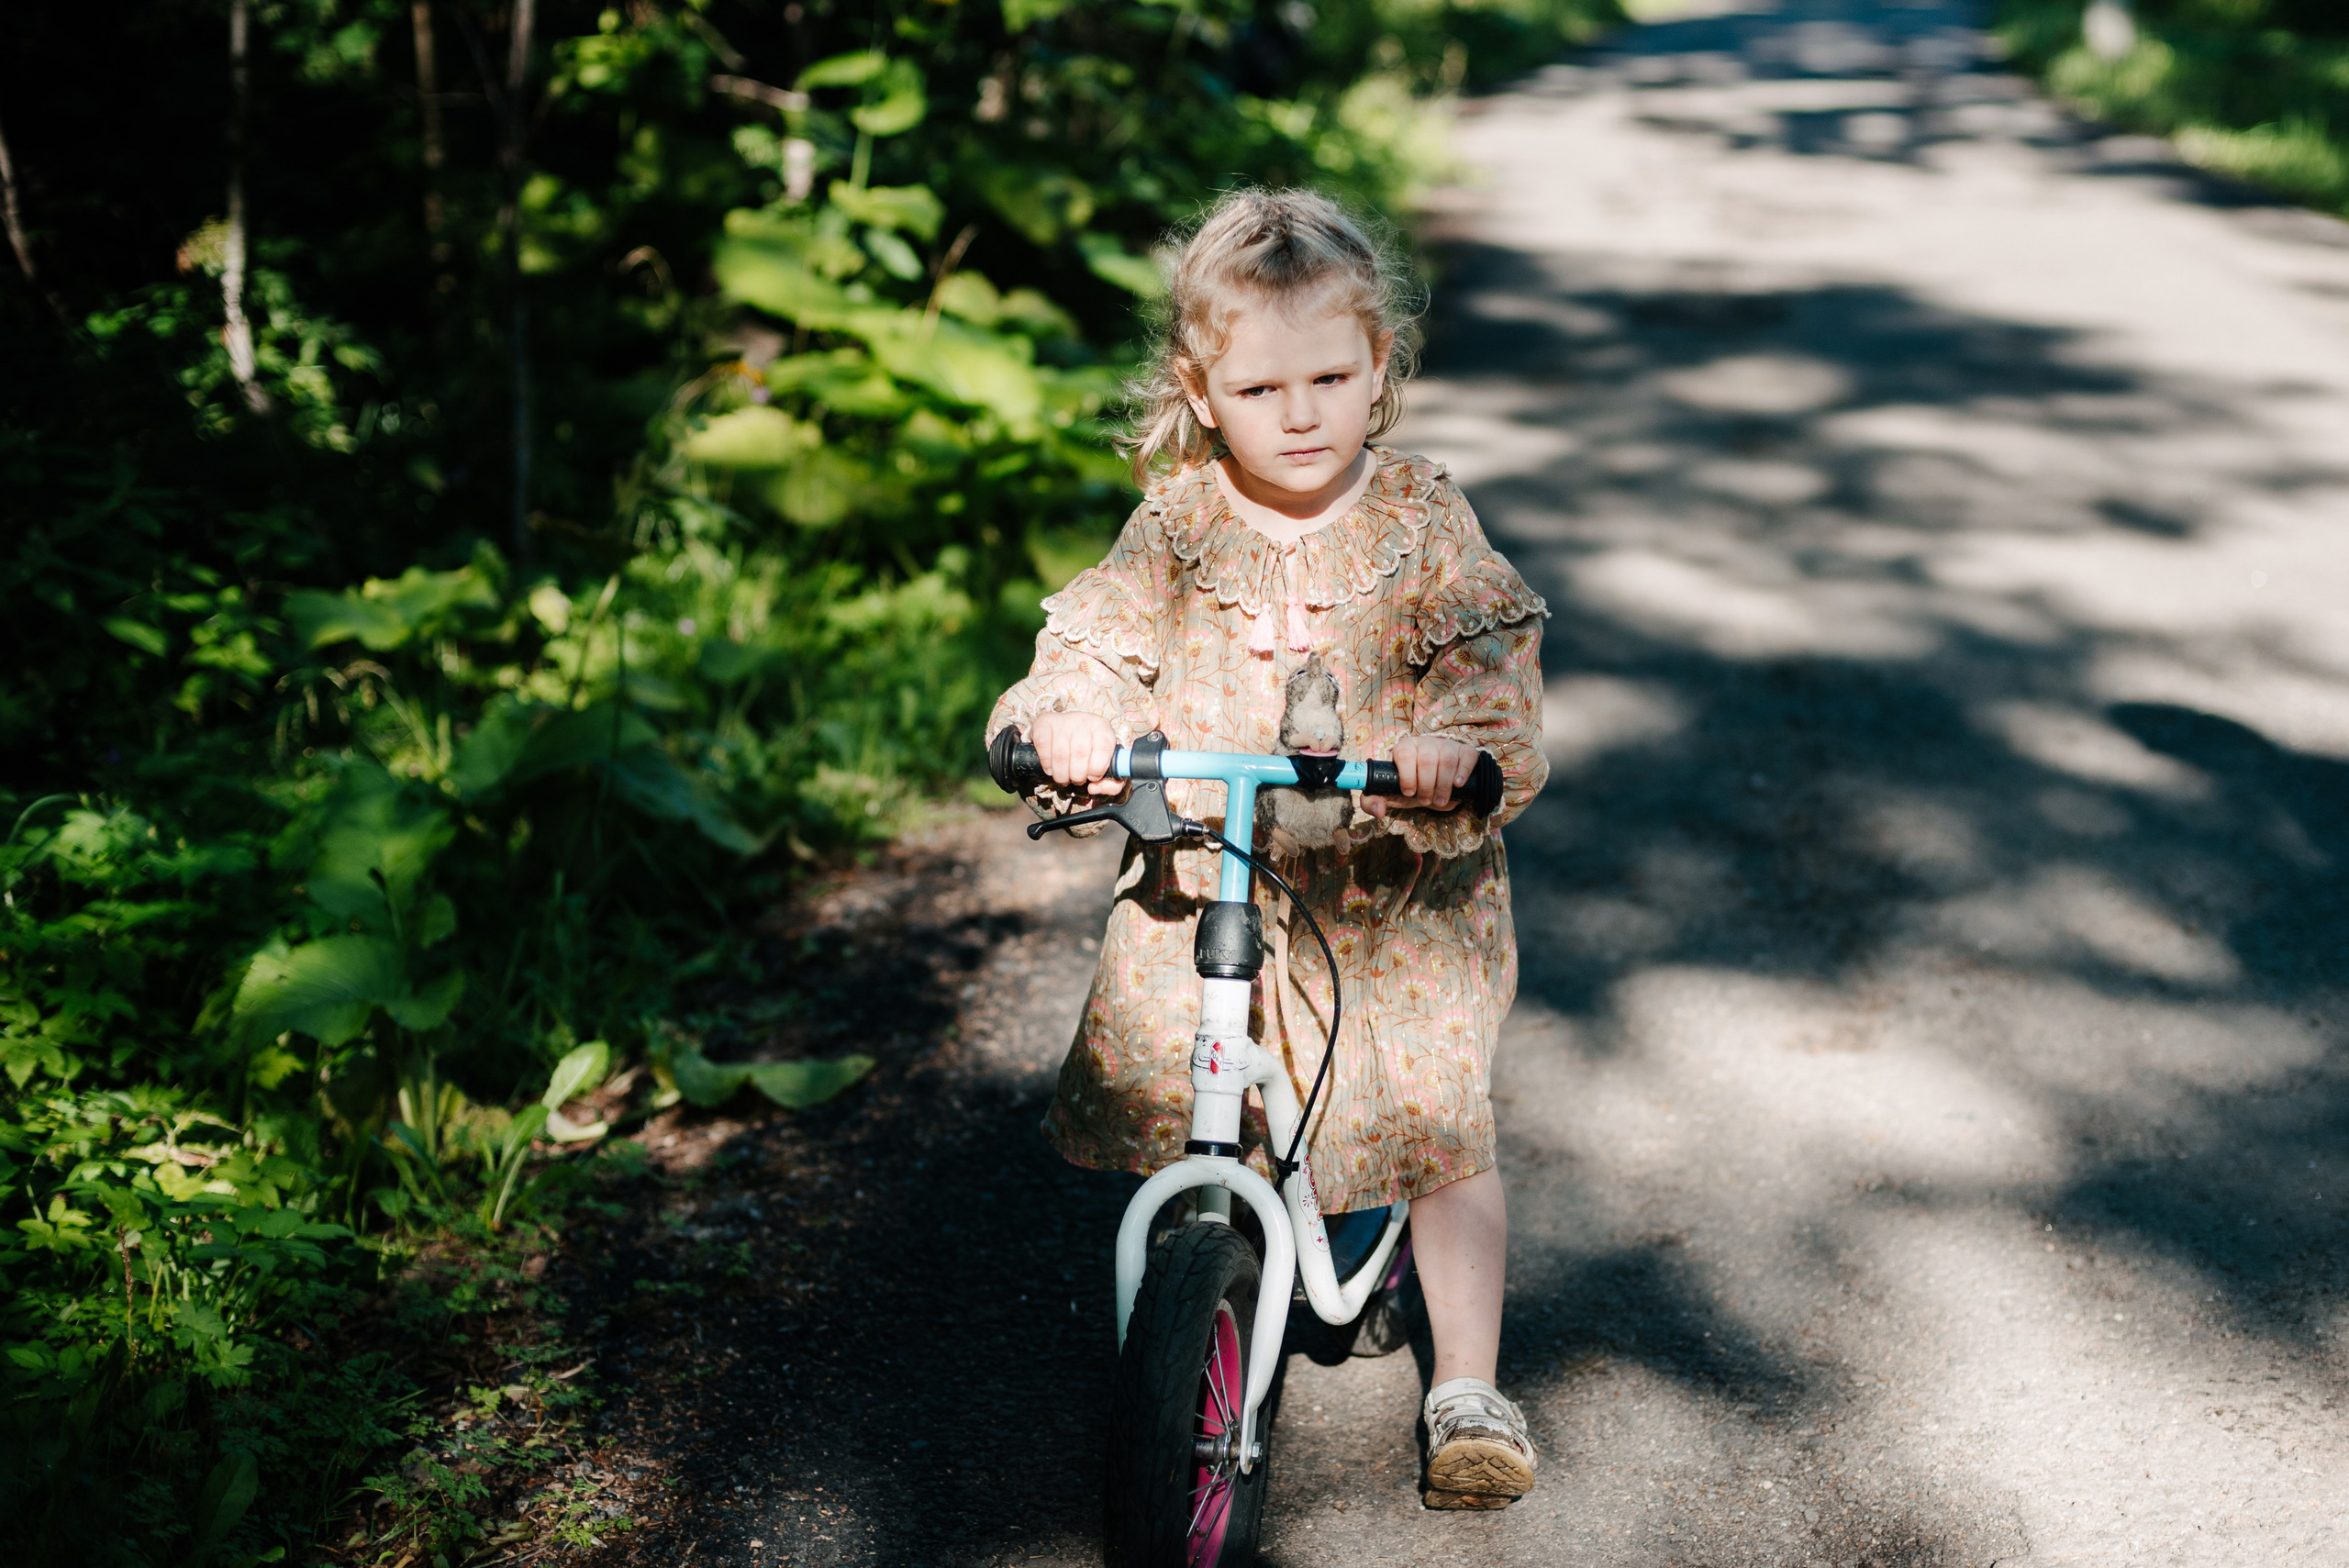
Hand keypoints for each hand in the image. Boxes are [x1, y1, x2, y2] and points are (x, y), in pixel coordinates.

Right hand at [1027, 711, 1124, 795]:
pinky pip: (1042, 746)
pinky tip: (1051, 767)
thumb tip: (1094, 788)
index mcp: (1102, 728)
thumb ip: (1111, 783)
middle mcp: (1083, 721)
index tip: (1093, 777)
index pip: (1104, 747)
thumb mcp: (1106, 766)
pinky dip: (1046, 763)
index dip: (1097, 768)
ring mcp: (1062, 720)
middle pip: (1080, 753)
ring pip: (1060, 754)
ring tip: (1064, 777)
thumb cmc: (1088, 753)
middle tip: (1077, 779)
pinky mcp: (1044, 723)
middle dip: (1077, 775)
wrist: (1065, 731)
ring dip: (1061, 774)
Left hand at [1362, 735, 1478, 816]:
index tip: (1409, 792)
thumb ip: (1374, 801)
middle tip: (1425, 801)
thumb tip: (1378, 811)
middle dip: (1427, 785)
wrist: (1433, 782)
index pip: (1405, 754)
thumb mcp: (1390, 793)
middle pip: (1427, 759)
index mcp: (1404, 748)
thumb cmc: (1410, 785)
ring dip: (1444, 784)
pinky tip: (1458, 784)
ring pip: (1447, 759)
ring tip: (1440, 800)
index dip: (1407, 775)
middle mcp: (1425, 743)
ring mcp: (1446, 745)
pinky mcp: (1463, 751)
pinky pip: (1467, 756)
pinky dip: (1463, 771)